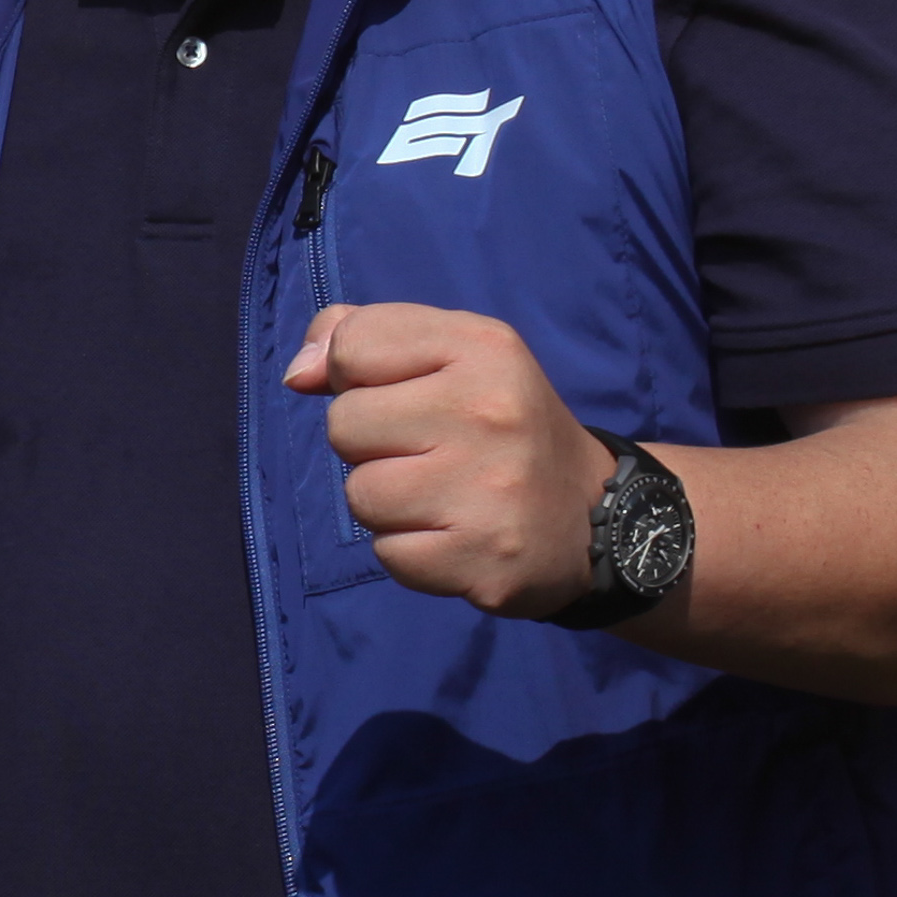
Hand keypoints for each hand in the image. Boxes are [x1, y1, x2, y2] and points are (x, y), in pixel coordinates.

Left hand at [282, 300, 616, 615]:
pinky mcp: (484, 559)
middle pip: (343, 426)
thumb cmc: (500, 425)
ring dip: (387, 503)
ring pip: (359, 495)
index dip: (359, 376)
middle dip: (370, 445)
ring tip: (443, 496)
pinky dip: (411, 552)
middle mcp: (490, 412)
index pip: (352, 346)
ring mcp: (490, 491)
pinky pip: (388, 555)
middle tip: (431, 453)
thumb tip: (297, 374)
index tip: (407, 394)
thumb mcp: (453, 353)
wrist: (599, 518)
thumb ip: (365, 337)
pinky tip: (456, 535)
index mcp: (484, 347)